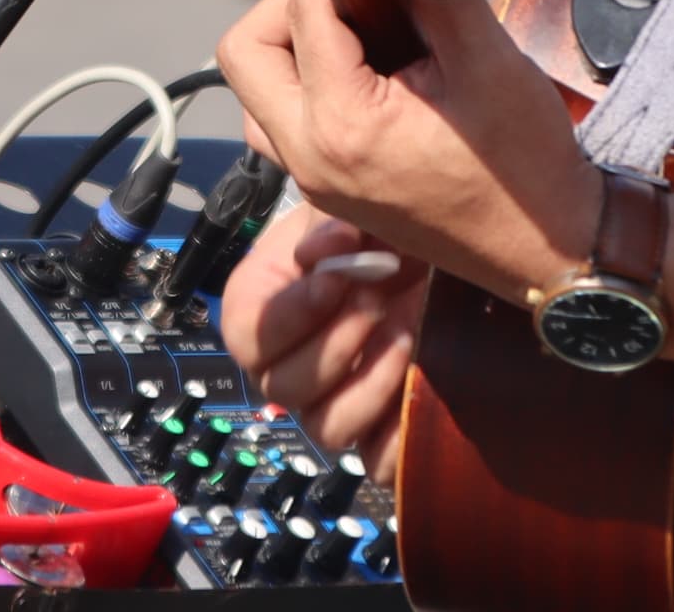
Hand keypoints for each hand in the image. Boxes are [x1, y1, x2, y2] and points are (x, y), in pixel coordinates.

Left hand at [216, 0, 600, 313]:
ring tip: (357, 36)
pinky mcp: (325, 191)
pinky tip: (362, 76)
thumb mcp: (490, 63)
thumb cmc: (524, 167)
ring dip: (287, 54)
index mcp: (344, 124)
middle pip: (244, 54)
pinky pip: (279, 128)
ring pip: (252, 94)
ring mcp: (312, 180)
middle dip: (286, 10)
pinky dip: (302, 91)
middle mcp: (310, 157)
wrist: (544, 250)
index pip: (303, 14)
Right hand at [219, 204, 425, 475]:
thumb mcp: (347, 211)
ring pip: (330, 428)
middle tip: (378, 300)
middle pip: (285, 389)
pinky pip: (379, 463)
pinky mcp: (379, 432)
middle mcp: (289, 366)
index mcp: (263, 311)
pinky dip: (400, 434)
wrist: (426, 256)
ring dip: (371, 381)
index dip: (287, 317)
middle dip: (336, 344)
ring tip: (408, 331)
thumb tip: (320, 256)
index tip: (334, 283)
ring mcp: (332, 404)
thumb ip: (327, 226)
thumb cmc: (374, 232)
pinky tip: (424, 383)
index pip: (247, 336)